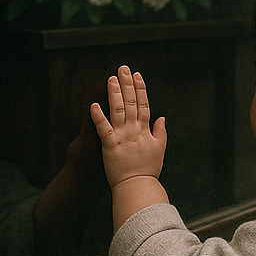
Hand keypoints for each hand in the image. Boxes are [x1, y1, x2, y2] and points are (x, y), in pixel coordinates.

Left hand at [90, 66, 166, 190]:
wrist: (137, 186)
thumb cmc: (148, 170)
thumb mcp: (160, 149)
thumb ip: (160, 132)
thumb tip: (162, 118)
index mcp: (145, 130)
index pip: (144, 105)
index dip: (141, 89)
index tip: (137, 76)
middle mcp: (134, 130)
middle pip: (132, 103)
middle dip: (127, 84)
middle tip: (123, 69)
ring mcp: (122, 137)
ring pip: (118, 111)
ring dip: (115, 94)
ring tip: (111, 79)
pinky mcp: (110, 146)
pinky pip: (103, 129)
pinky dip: (98, 117)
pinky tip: (93, 105)